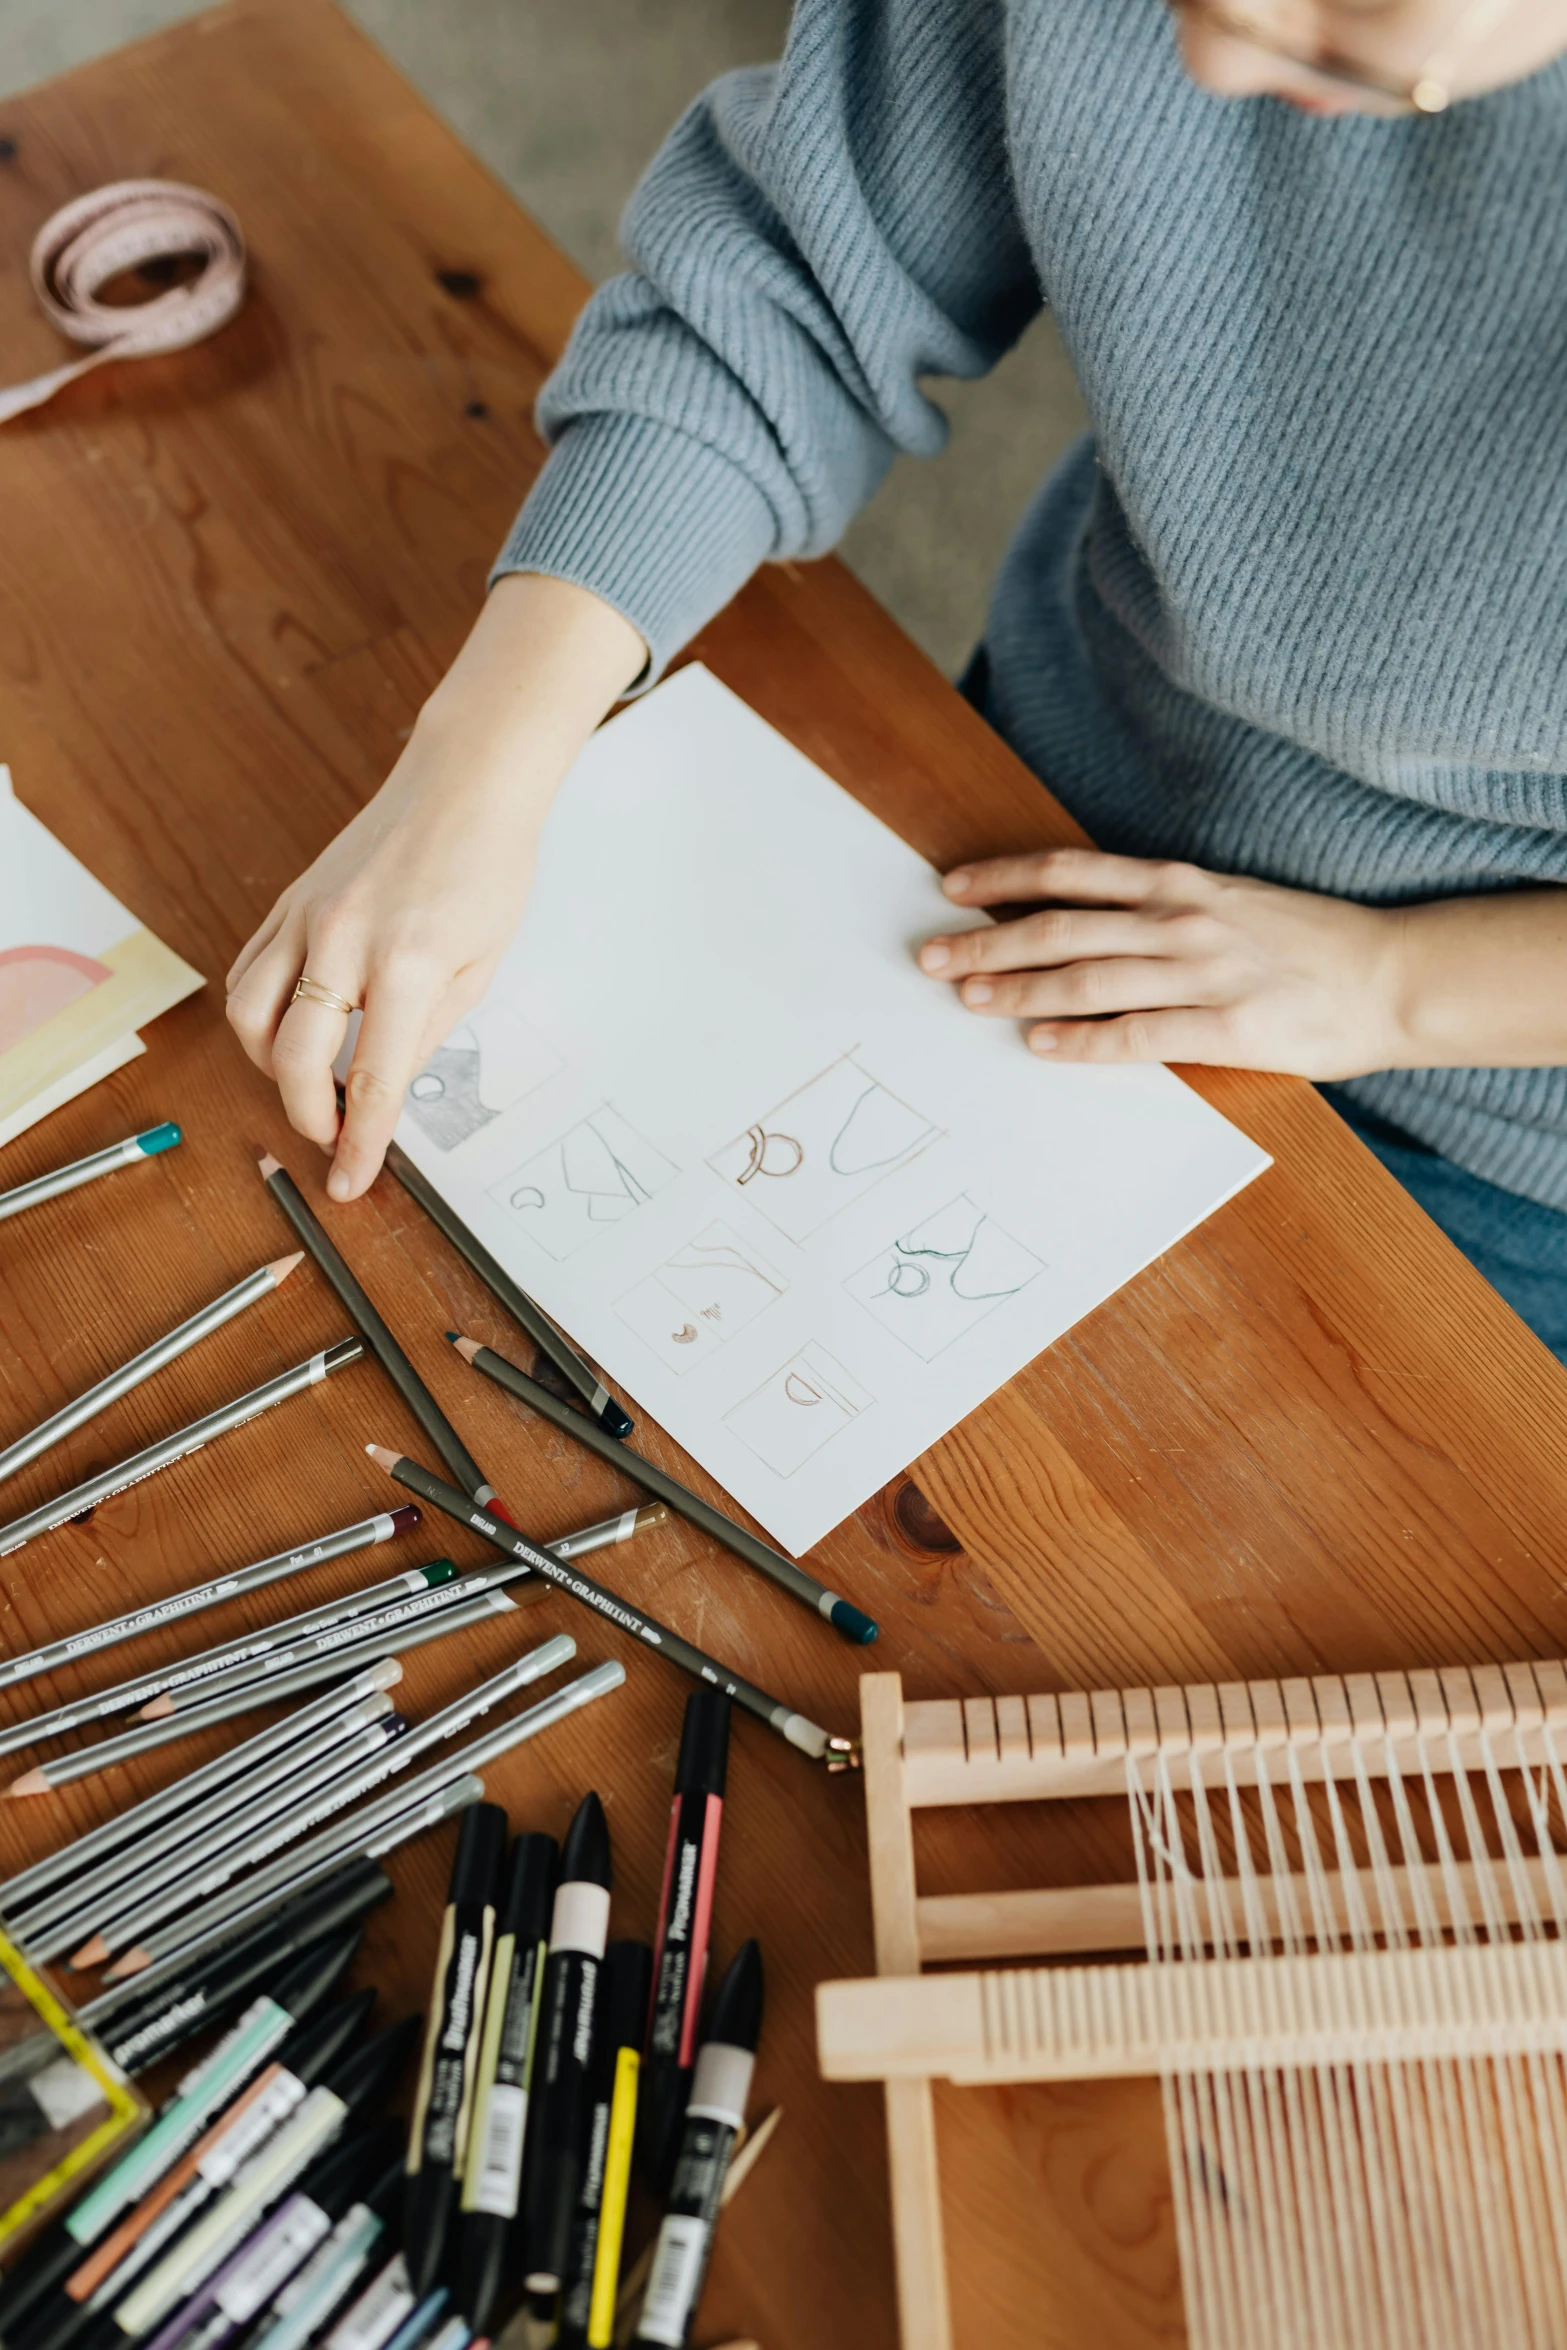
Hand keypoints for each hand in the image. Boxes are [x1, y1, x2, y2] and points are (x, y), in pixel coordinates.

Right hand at [225, 575, 644, 1198]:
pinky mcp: (288, 903)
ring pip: (249, 1018)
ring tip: (311, 1087)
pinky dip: (259, 1018)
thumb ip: (429, 1030)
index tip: (350, 1182)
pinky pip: (249, 975)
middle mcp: (346, 940)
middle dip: (308, 1116)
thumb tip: (385, 1084)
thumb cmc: (487, 867)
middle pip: (295, 1058)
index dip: (360, 1143)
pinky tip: (289, 1034)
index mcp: (410, 963)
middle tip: (333, 1139)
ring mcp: (307, 918)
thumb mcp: (482, 965)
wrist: (463, 783)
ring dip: (272, 1069)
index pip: (373, 1078)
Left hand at [917, 848, 1407, 1078]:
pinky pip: (1134, 1034)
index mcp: (1181, 883)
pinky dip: (1079, 1038)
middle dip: (986, 940)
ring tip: (965, 998)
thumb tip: (1096, 933)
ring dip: (1016, 988)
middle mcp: (1181, 918)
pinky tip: (1037, 1042)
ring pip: (1085, 977)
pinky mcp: (1224, 1026)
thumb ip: (1167, 915)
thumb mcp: (1234, 905)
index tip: (953, 886)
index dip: (1006, 877)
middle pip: (1060, 925)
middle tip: (929, 956)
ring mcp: (1201, 971)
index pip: (1073, 873)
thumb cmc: (1312, 946)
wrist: (1394, 975)